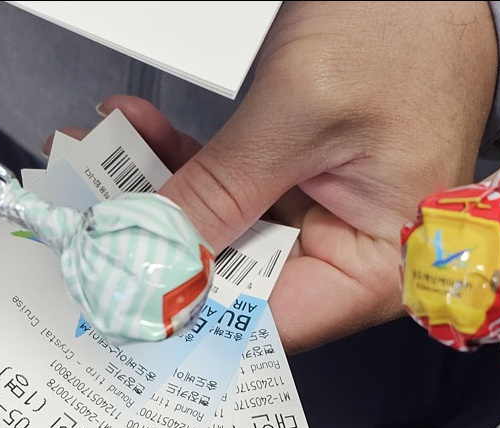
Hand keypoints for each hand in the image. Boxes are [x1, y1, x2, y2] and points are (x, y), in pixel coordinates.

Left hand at [101, 1, 497, 353]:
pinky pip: (231, 188)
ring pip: (224, 233)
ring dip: (161, 200)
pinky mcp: (298, 182)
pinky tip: (138, 134)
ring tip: (99, 170)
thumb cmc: (408, 33)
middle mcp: (351, 254)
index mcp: (379, 268)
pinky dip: (185, 163)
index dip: (192, 320)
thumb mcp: (299, 114)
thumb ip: (222, 190)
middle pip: (240, 284)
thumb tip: (152, 252)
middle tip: (91, 234)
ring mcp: (323, 218)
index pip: (273, 324)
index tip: (122, 303)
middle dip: (163, 254)